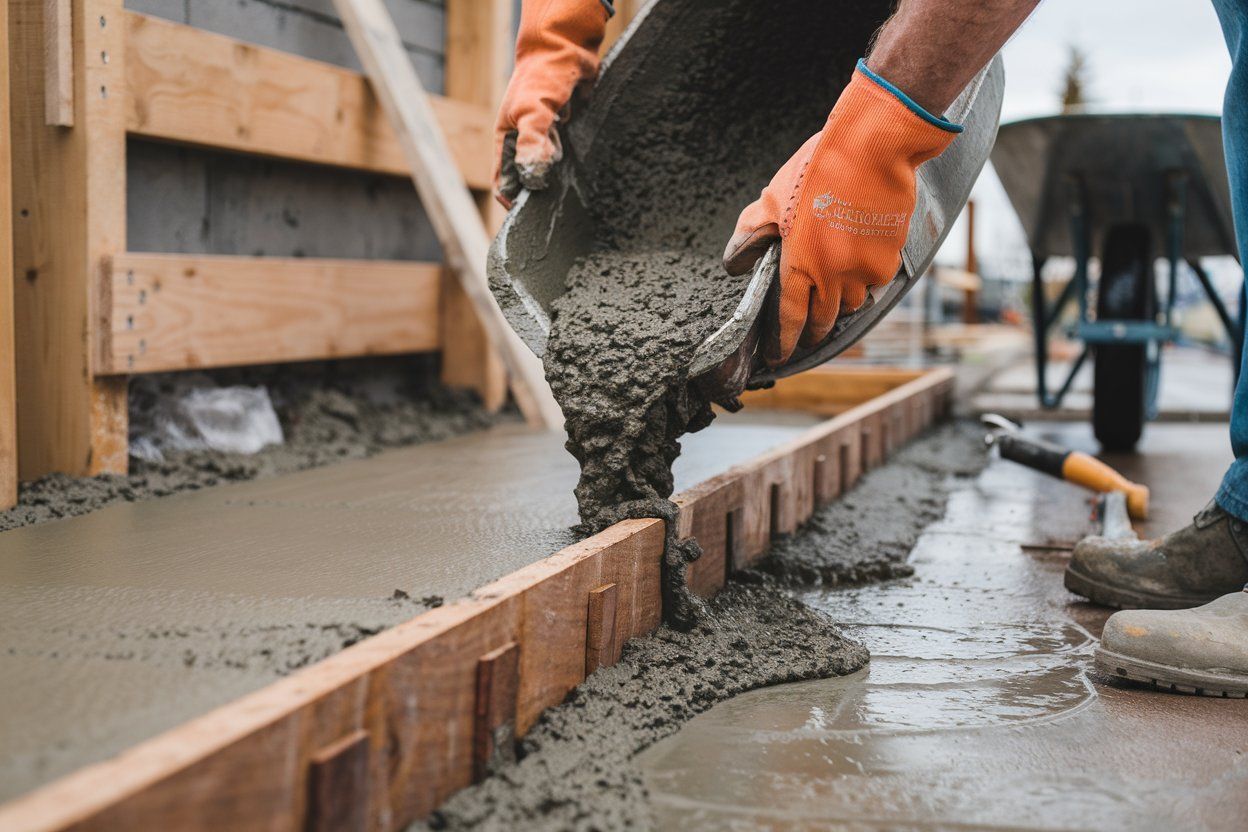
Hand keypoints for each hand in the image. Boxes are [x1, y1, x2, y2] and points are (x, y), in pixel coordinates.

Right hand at [494, 0, 609, 207]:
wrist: (569, 48)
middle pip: (531, 181)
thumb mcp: (533, 110)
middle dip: (542, 192)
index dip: (515, 202)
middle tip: (558, 207)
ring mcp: (548, 140)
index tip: (532, 218)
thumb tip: (533, 177)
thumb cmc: (543, 76)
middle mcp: (526, 143)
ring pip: (553, 172)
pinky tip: (586, 169)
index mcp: (508, 140)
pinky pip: (572, 159)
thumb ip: (532, 143)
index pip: (505, 183)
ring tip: (571, 178)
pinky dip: (577, 163)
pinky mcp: (569, 135)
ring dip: (562, 176)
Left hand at [722, 60, 959, 366]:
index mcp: (799, 263)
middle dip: (812, 333)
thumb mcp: (774, 197)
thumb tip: (735, 264)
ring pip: (851, 305)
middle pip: (822, 321)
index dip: (784, 342)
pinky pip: (874, 284)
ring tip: (831, 303)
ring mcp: (864, 271)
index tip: (778, 357)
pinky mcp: (889, 260)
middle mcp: (832, 276)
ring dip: (839, 308)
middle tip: (806, 338)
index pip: (790, 318)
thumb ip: (751, 234)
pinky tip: (857, 274)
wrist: (876, 146)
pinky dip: (864, 284)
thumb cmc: (820, 166)